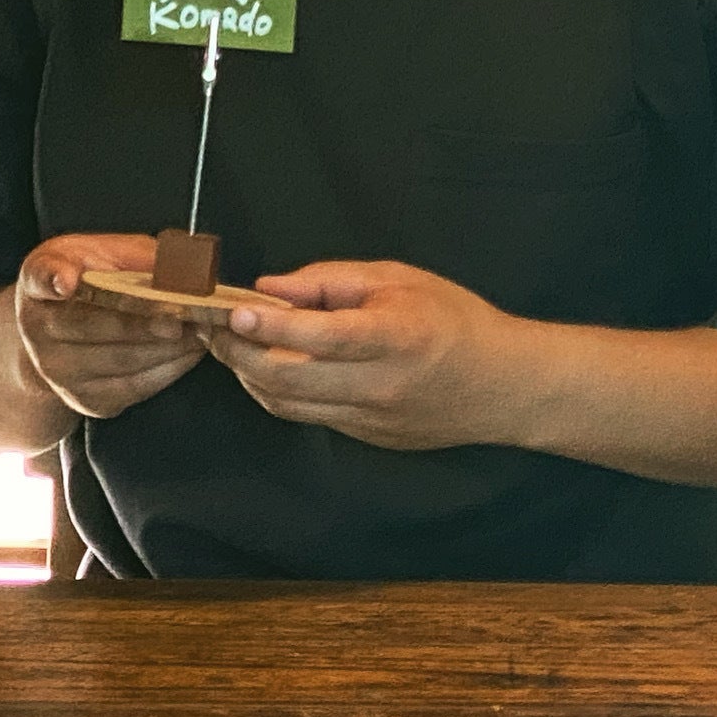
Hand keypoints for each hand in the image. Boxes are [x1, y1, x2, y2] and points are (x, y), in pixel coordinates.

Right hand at [13, 232, 205, 421]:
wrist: (63, 335)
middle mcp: (38, 328)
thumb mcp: (103, 254)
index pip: (40, 276)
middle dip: (144, 322)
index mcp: (39, 280)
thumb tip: (185, 265)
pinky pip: (134, 386)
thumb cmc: (89, 282)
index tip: (66, 281)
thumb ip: (135, 255)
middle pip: (93, 326)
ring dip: (167, 347)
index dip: (53, 278)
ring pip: (121, 359)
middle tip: (185, 315)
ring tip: (200, 331)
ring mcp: (59, 370)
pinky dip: (169, 368)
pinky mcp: (87, 399)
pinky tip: (190, 351)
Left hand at [203, 258, 524, 451]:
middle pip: (287, 379)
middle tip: (212, 326)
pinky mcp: (366, 437)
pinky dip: (276, 392)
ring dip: (248, 375)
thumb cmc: (454, 321)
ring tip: (230, 345)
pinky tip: (266, 367)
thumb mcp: (398, 279)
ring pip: (286, 405)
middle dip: (238, 353)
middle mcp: (378, 384)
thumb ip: (329, 281)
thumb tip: (270, 288)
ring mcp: (370, 418)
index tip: (233, 310)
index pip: (318, 337)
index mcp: (393, 337)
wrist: (504, 385)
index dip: (268, 326)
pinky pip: (306, 416)